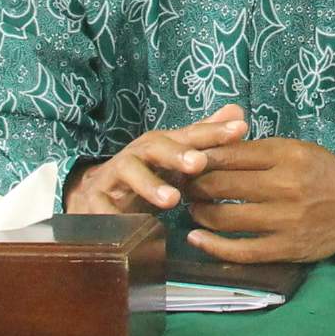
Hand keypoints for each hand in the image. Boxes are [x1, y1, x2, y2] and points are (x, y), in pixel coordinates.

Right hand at [65, 106, 249, 214]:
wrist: (96, 194)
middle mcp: (137, 155)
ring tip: (172, 200)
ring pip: (129, 173)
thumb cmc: (147, 174)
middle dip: (177, 154)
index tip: (240, 129)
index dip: (214, 131)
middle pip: (156, 148)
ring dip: (150, 185)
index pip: (189, 135)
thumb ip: (204, 138)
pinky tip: (131, 224)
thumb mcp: (176, 157)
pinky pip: (101, 206)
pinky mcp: (93, 201)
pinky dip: (114, 214)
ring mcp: (113, 176)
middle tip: (199, 163)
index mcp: (160, 145)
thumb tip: (237, 111)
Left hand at [185, 136, 334, 264]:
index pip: (230, 155)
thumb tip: (211, 151)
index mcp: (287, 156)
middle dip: (194, 185)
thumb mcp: (295, 151)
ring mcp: (284, 220)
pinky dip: (213, 246)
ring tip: (192, 208)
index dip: (201, 159)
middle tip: (184, 186)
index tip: (186, 161)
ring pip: (224, 218)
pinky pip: (240, 250)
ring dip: (199, 213)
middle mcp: (285, 187)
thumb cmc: (322, 174)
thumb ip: (257, 151)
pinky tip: (197, 238)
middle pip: (221, 186)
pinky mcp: (285, 248)